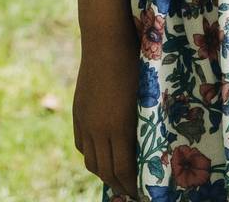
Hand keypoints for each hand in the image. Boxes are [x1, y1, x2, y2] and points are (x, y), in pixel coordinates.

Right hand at [72, 41, 141, 199]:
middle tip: (133, 191)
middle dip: (119, 186)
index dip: (133, 187)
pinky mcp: (78, 112)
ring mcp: (85, 121)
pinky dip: (92, 155)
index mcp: (119, 128)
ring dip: (104, 173)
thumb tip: (150, 152)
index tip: (143, 194)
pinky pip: (82, 144)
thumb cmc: (136, 65)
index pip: (124, 171)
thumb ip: (144, 128)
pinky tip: (102, 154)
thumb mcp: (147, 99)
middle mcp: (98, 129)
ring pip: (91, 160)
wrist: (106, 41)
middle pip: (105, 171)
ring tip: (117, 176)